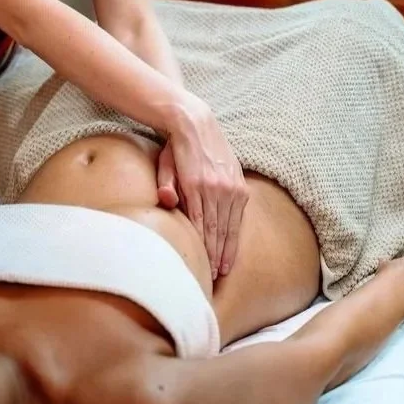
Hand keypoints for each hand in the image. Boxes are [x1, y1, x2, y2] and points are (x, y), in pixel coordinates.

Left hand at [157, 95, 248, 280]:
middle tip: (212, 280)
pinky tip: (232, 249)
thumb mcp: (163, 164)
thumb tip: (167, 201)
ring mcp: (231, 186)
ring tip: (224, 271)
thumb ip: (165, 184)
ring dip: (227, 250)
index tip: (199, 270)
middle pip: (216, 231)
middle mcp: (217, 187)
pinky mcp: (239, 184)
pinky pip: (238, 216)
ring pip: (229, 226)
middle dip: (214, 257)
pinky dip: (235, 234)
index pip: (199, 227)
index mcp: (196, 185)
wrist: (196, 123)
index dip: (201, 251)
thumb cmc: (174, 148)